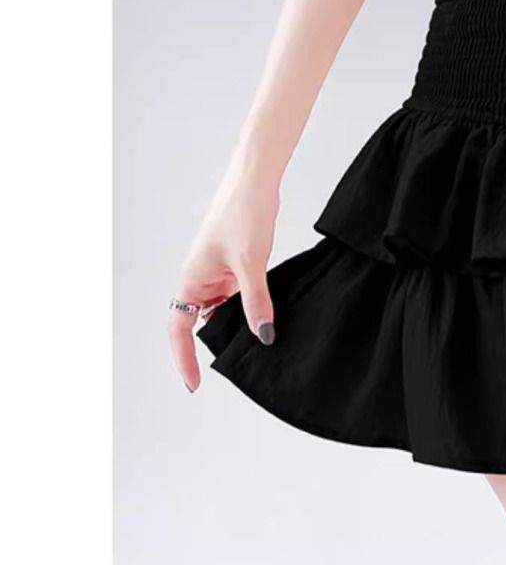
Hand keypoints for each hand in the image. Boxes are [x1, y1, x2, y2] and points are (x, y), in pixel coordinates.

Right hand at [168, 171, 280, 391]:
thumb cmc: (244, 212)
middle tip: (234, 370)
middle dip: (211, 347)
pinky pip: (236, 297)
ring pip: (220, 311)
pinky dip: (248, 310)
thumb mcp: (252, 263)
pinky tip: (267, 319)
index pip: (179, 330)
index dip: (184, 359)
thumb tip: (264, 337)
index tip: (194, 385)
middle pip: (198, 323)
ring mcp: (217, 273)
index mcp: (190, 279)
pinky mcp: (235, 265)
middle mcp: (199, 279)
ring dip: (233, 327)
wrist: (255, 179)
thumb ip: (256, 302)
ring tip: (254, 349)